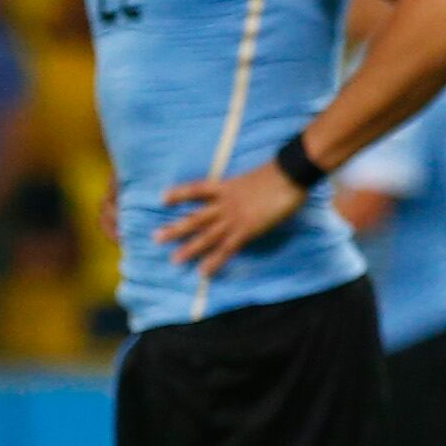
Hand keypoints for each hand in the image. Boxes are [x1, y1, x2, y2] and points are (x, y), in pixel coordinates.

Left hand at [155, 159, 304, 269]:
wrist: (288, 174)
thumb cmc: (277, 173)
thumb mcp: (253, 177)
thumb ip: (243, 188)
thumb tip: (245, 194)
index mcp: (226, 187)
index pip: (196, 189)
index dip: (179, 194)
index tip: (163, 198)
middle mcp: (224, 203)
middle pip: (195, 218)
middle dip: (175, 228)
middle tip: (156, 238)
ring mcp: (234, 218)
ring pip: (206, 235)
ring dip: (190, 249)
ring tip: (175, 260)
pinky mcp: (246, 230)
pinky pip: (227, 248)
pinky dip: (215, 261)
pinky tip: (204, 272)